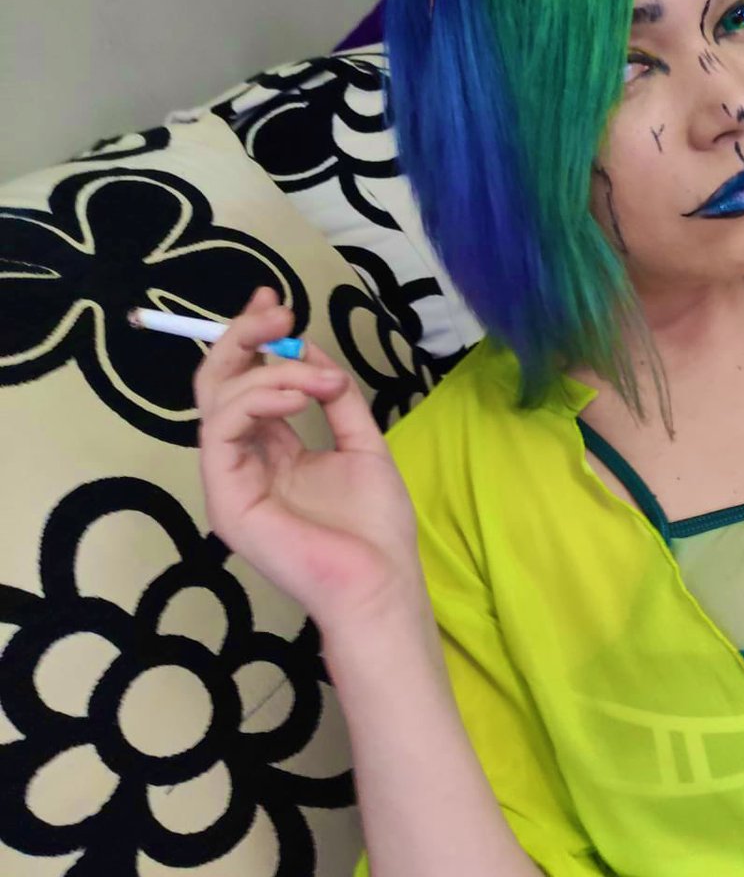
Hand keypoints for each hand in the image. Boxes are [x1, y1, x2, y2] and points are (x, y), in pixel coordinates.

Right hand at [194, 287, 424, 633]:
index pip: (247, 382)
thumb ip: (334, 398)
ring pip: (219, 398)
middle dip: (244, 336)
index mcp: (271, 449)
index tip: (277, 303)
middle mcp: (244, 460)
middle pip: (219, 383)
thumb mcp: (362, 443)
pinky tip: (300, 395)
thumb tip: (309, 350)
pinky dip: (259, 397)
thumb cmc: (375, 527)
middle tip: (279, 313)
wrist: (381, 583)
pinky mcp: (226, 498)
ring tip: (319, 378)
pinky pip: (222, 429)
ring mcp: (230, 480)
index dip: (254, 338)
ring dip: (269, 370)